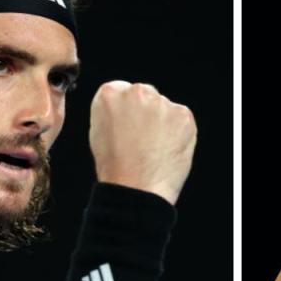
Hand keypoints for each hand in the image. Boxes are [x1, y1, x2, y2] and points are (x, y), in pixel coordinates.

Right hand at [89, 81, 196, 204]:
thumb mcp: (98, 132)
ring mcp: (162, 103)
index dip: (126, 113)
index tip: (127, 128)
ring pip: (164, 108)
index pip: (121, 91)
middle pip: (145, 96)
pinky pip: (181, 119)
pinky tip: (166, 149)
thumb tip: (126, 110)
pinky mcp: (183, 115)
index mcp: (110, 93)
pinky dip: (178, 132)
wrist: (136, 188)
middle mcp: (136, 92)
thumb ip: (112, 112)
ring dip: (162, 122)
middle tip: (142, 141)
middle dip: (145, 113)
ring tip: (154, 149)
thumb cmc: (115, 167)